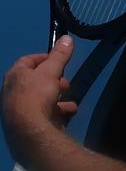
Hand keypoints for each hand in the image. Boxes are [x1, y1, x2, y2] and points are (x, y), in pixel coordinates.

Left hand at [1, 35, 77, 164]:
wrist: (29, 132)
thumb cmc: (37, 95)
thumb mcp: (51, 71)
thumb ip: (59, 55)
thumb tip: (66, 38)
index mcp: (14, 76)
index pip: (28, 60)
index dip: (45, 57)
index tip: (60, 60)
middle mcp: (11, 91)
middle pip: (35, 80)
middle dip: (54, 79)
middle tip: (65, 82)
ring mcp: (17, 109)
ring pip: (40, 97)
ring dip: (56, 96)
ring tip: (68, 99)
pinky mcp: (25, 124)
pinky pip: (43, 112)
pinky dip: (56, 110)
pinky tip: (67, 112)